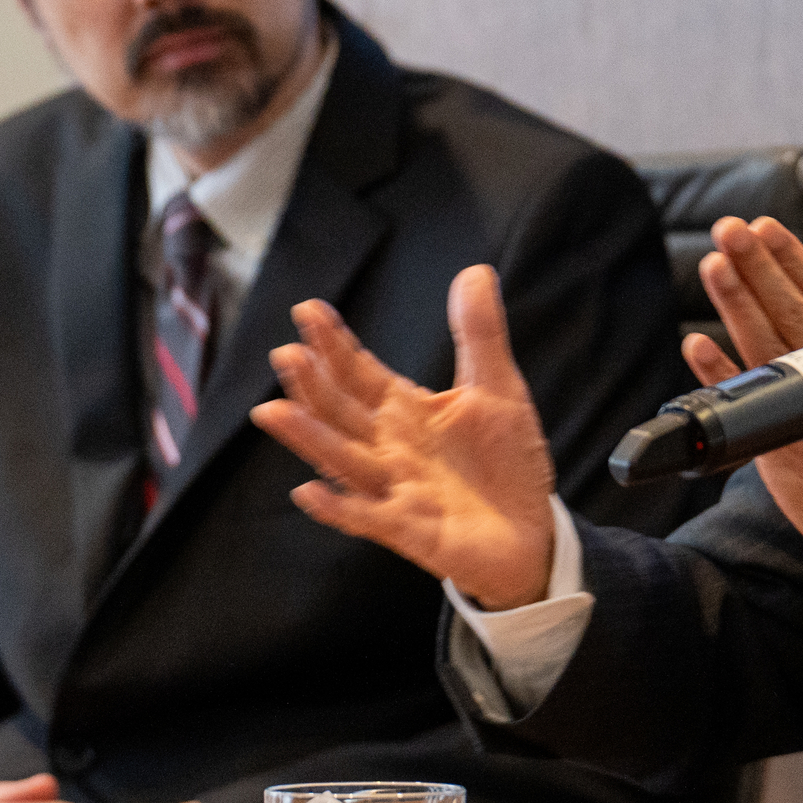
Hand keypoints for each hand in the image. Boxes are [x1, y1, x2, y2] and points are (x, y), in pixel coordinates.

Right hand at [251, 265, 558, 610]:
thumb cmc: (506, 461)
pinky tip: (306, 492)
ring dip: (309, 438)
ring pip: (343, 460)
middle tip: (286, 354)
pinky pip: (367, 518)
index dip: (334, 344)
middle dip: (313, 385)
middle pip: (341, 412)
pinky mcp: (409, 530)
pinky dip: (337, 508)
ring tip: (272, 412)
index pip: (359, 372)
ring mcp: (394, 489)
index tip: (308, 310)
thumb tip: (475, 271)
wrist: (531, 531)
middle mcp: (388, 447)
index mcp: (404, 411)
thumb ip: (480, 333)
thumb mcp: (498, 388)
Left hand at [686, 220, 802, 557]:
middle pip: (793, 312)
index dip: (795, 261)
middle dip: (761, 267)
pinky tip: (695, 345)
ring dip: (738, 304)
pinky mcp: (786, 451)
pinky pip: (747, 406)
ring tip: (715, 264)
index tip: (767, 228)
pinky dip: (721, 375)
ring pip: (767, 347)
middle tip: (733, 229)